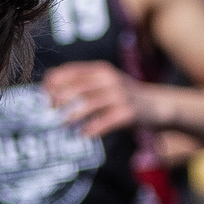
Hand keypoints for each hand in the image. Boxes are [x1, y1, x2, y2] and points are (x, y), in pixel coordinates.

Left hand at [44, 61, 168, 137]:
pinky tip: (84, 134)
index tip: (44, 97)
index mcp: (100, 69)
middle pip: (75, 88)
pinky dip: (92, 128)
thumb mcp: (106, 83)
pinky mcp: (128, 112)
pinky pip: (105, 121)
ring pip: (88, 104)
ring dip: (72, 116)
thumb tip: (52, 95)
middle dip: (59, 101)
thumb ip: (84, 84)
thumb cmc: (125, 96)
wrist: (159, 105)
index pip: (69, 71)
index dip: (53, 83)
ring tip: (63, 125)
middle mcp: (109, 79)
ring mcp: (119, 95)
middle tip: (51, 114)